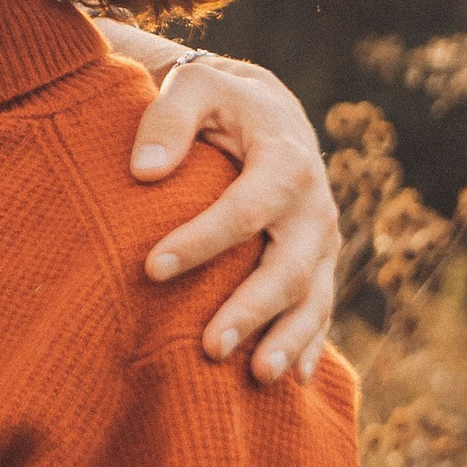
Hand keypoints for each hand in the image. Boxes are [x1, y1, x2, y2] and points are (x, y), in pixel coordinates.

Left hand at [123, 48, 339, 383]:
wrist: (267, 110)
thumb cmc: (219, 101)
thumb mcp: (193, 87)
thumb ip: (168, 119)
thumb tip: (144, 171)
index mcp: (286, 160)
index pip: (244, 209)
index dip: (200, 242)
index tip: (151, 268)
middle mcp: (313, 206)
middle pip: (288, 267)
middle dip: (251, 310)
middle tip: (210, 346)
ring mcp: (322, 240)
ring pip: (312, 298)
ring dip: (286, 339)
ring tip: (256, 376)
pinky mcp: (319, 263)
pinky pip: (320, 310)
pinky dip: (307, 344)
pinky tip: (288, 379)